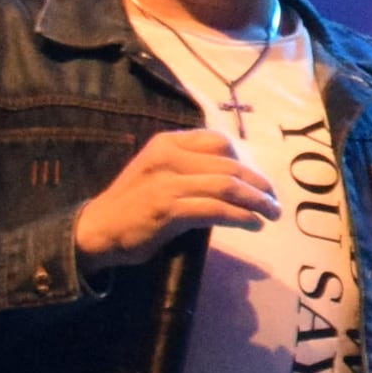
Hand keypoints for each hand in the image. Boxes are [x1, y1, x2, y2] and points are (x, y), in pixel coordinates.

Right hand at [72, 128, 278, 265]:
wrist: (96, 230)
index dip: (246, 162)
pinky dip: (241, 217)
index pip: (219, 142)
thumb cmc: (133, 205)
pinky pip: (216, 209)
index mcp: (168, 143)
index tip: (260, 182)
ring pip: (227, 186)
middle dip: (259, 184)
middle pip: (229, 164)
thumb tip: (235, 179)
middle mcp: (169, 156)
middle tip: (275, 201)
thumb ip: (191, 169)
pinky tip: (253, 224)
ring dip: (257, 201)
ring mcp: (168, 182)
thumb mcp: (160, 174)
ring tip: (272, 214)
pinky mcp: (168, 208)